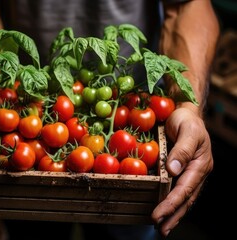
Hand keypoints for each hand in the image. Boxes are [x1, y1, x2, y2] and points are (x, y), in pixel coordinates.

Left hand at [151, 107, 213, 236]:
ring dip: (174, 213)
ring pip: (184, 197)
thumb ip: (181, 150)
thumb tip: (173, 170)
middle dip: (173, 216)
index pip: (184, 189)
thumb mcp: (186, 131)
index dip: (170, 204)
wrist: (186, 113)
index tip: (157, 215)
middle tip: (161, 230)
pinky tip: (168, 210)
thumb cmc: (186, 120)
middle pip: (186, 199)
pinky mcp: (184, 170)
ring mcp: (191, 172)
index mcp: (200, 164)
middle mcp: (197, 172)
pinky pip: (180, 189)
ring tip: (164, 227)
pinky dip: (174, 202)